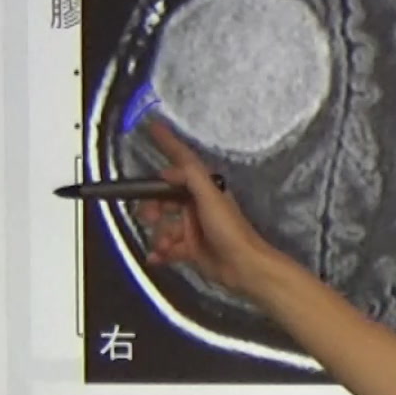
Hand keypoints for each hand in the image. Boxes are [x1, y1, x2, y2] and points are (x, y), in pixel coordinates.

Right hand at [135, 116, 279, 295]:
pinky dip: (160, 253)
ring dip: (159, 236)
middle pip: (164, 199)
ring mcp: (194, 228)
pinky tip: (157, 258)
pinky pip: (167, 248)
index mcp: (204, 189)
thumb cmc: (231, 231)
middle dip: (153, 208)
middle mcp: (198, 206)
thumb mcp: (210, 197)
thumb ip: (190, 177)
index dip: (169, 145)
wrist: (244, 268)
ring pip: (164, 226)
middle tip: (151, 218)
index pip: (182, 162)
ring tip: (165, 245)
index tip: (153, 127)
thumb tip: (167, 170)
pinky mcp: (192, 250)